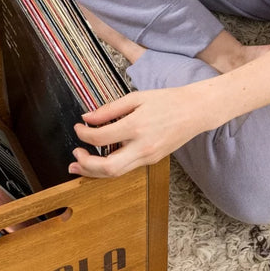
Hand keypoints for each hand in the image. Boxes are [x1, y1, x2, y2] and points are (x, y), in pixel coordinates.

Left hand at [67, 83, 215, 178]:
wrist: (195, 111)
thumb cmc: (166, 100)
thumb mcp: (135, 98)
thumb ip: (109, 109)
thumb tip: (86, 118)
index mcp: (136, 126)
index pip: (100, 138)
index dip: (83, 134)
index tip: (78, 127)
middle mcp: (142, 147)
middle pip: (107, 167)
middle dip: (86, 165)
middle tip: (74, 154)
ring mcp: (148, 157)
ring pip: (116, 173)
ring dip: (94, 172)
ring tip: (79, 165)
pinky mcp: (152, 160)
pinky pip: (126, 168)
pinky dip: (109, 167)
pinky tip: (100, 160)